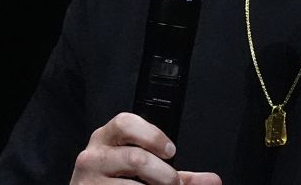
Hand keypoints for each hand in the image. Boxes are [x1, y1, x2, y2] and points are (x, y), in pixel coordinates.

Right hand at [70, 112, 221, 184]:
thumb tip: (212, 180)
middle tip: (173, 183)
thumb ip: (177, 172)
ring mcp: (87, 179)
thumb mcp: (142, 170)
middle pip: (135, 158)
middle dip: (163, 175)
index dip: (152, 136)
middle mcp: (93, 155)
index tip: (171, 151)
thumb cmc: (117, 181)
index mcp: (106, 137)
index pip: (126, 122)